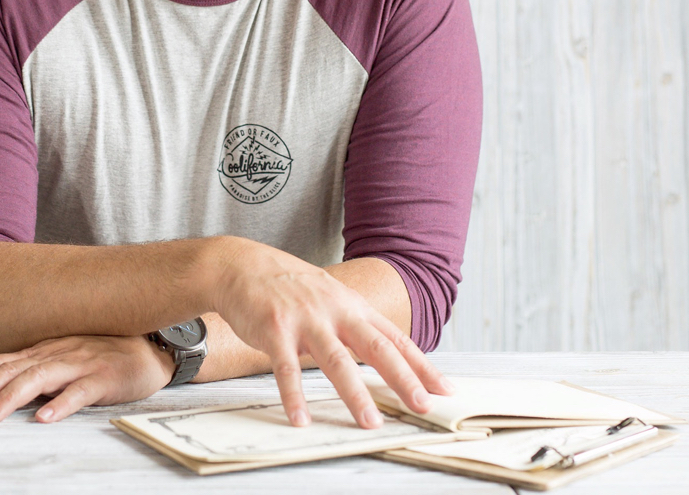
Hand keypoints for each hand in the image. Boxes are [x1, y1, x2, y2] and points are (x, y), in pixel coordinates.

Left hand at [0, 334, 173, 423]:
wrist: (154, 351)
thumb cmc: (106, 357)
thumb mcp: (65, 359)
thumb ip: (36, 371)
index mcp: (45, 349)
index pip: (0, 361)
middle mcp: (58, 352)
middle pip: (13, 369)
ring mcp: (82, 362)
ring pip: (40, 377)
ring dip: (11, 398)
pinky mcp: (105, 376)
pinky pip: (81, 390)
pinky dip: (61, 403)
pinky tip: (45, 418)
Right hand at [209, 238, 452, 429]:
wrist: (244, 265)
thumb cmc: (290, 288)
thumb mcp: (331, 299)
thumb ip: (355, 325)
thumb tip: (386, 355)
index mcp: (353, 306)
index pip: (395, 339)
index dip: (421, 365)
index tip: (444, 390)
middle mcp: (336, 310)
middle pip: (376, 348)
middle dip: (402, 379)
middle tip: (422, 405)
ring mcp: (306, 318)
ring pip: (336, 360)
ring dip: (354, 393)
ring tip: (370, 422)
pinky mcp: (275, 328)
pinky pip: (286, 367)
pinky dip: (294, 395)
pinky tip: (300, 418)